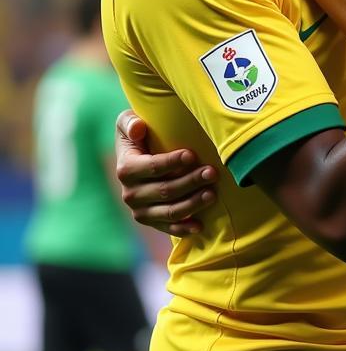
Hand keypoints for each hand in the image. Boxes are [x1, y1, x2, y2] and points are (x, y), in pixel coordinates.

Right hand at [116, 110, 217, 236]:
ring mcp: (140, 210)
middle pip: (165, 190)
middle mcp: (130, 193)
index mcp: (126, 169)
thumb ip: (129, 122)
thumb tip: (138, 128)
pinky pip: (168, 227)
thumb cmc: (140, 135)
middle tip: (212, 172)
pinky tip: (200, 225)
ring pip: (170, 211)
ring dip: (193, 203)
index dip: (171, 162)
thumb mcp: (129, 122)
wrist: (138, 157)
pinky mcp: (151, 220)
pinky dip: (184, 228)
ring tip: (212, 193)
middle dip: (191, 181)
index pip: (151, 167)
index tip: (192, 155)